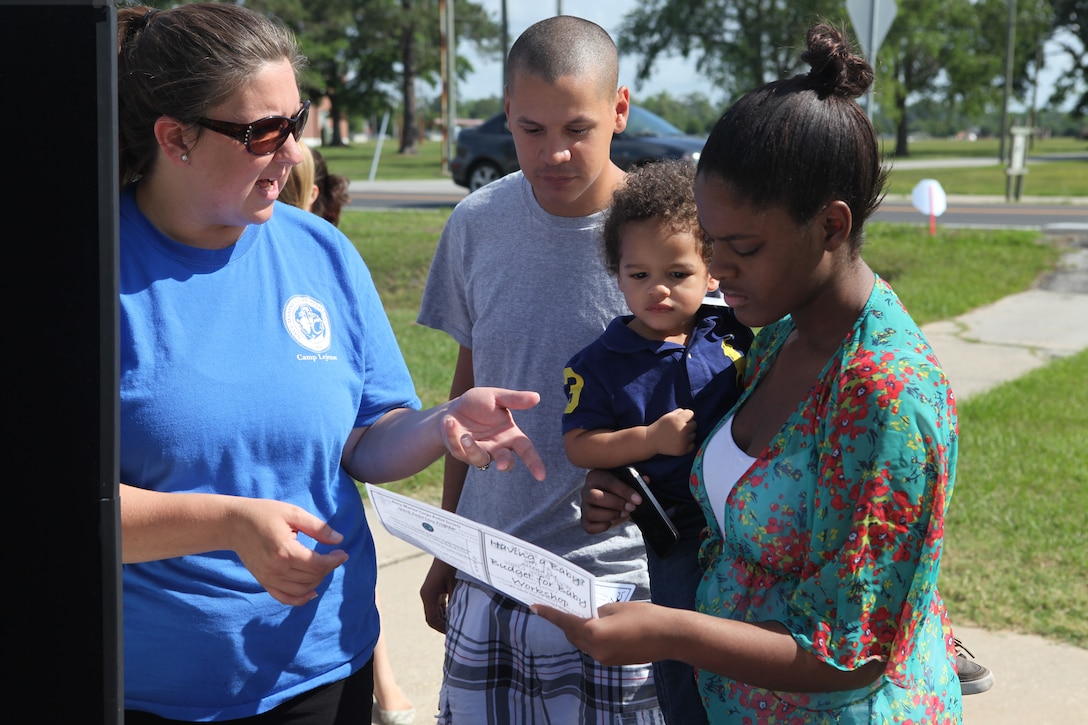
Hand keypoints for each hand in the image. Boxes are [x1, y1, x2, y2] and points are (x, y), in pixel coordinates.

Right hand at [227, 498, 348, 605]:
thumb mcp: (293, 513)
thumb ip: (317, 528)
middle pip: (312, 577)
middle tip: (334, 556)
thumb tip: (339, 540)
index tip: (343, 553)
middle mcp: (277, 569)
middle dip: (328, 568)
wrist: (234, 524)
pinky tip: (312, 591)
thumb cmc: (265, 514)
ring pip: (302, 590)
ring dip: (317, 581)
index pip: (318, 564)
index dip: (335, 560)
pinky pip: (285, 598)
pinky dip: (301, 599)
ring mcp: (269, 578)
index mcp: (285, 551)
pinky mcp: (263, 582)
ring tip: (322, 567)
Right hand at [420, 558, 457, 632]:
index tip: (454, 634)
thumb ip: (458, 602)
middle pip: (433, 617)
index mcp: (429, 595)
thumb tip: (462, 619)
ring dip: (446, 618)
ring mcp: (430, 591)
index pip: (432, 619)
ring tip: (459, 625)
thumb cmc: (455, 566)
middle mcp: (427, 594)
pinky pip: (439, 604)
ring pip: (435, 612)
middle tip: (458, 632)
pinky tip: (457, 613)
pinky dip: (446, 611)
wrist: (452, 548)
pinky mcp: (435, 588)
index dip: (442, 629)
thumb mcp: (458, 586)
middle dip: (444, 626)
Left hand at [442, 387, 545, 479]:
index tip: (541, 476)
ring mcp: (478, 452)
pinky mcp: (459, 451)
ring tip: (466, 437)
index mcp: (510, 436)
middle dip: (504, 463)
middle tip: (502, 466)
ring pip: (480, 459)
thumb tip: (536, 397)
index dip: (534, 462)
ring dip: (473, 450)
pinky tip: (450, 422)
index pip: (526, 449)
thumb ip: (514, 399)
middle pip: (505, 461)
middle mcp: (496, 448)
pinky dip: (452, 435)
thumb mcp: (496, 397)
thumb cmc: (479, 405)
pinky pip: (457, 448)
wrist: (453, 409)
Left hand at [531, 601, 664, 665]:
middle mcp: (595, 649)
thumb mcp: (617, 608)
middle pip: (572, 634)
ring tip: (582, 615)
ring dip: (579, 630)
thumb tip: (590, 615)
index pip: (565, 622)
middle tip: (562, 606)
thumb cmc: (644, 616)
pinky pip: (594, 648)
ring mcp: (604, 658)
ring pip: (582, 643)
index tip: (535, 607)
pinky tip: (599, 626)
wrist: (669, 637)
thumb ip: (598, 612)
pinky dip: (591, 637)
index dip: (549, 614)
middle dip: (566, 621)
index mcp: (594, 633)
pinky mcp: (612, 661)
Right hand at [580, 469, 638, 533]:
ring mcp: (584, 506)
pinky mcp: (585, 521)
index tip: (638, 499)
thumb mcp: (627, 481)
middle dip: (615, 503)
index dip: (624, 491)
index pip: (608, 482)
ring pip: (591, 513)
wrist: (613, 501)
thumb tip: (646, 480)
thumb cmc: (619, 488)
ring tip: (624, 514)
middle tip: (631, 507)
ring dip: (611, 515)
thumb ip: (636, 480)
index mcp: (595, 476)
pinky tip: (612, 521)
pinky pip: (590, 527)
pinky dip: (602, 526)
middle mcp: (585, 490)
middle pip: (594, 497)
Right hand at [649, 407, 696, 455]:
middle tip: (679, 428)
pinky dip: (687, 444)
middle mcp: (682, 430)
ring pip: (694, 435)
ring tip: (678, 436)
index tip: (680, 419)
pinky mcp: (683, 450)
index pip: (691, 414)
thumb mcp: (668, 416)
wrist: (651, 441)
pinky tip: (679, 442)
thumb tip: (692, 414)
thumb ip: (680, 412)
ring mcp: (683, 441)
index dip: (686, 416)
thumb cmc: (660, 427)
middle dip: (688, 425)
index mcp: (677, 420)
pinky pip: (692, 445)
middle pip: (694, 424)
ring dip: (688, 435)